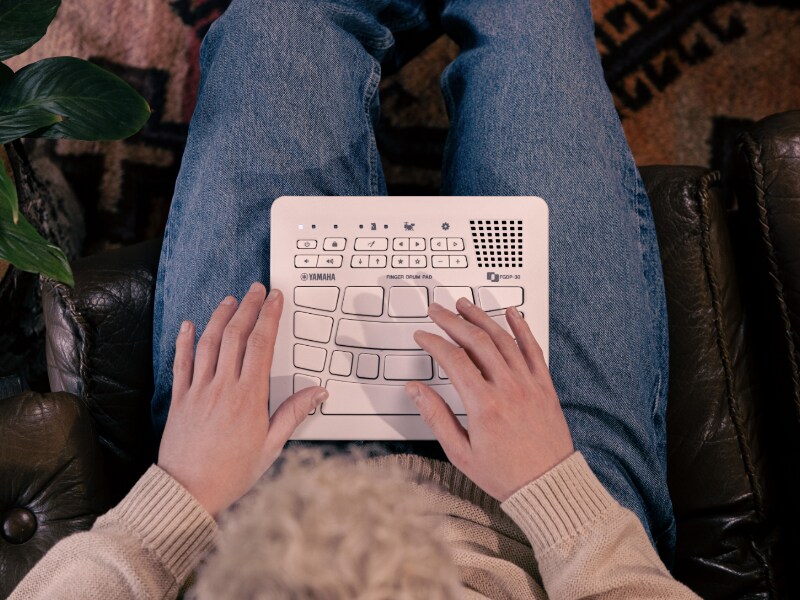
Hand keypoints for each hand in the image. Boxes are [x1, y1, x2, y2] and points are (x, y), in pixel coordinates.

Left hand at [158, 283, 327, 516]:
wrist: (188, 491)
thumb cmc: (232, 472)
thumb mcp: (271, 446)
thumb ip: (293, 413)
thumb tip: (318, 392)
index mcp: (249, 396)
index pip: (261, 345)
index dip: (269, 316)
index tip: (275, 299)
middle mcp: (223, 387)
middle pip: (236, 336)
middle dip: (248, 307)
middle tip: (256, 289)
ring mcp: (198, 390)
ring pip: (209, 343)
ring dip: (220, 317)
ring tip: (230, 300)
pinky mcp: (180, 399)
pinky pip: (181, 363)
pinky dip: (184, 341)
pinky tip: (189, 325)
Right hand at [407, 298, 573, 501]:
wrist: (548, 486)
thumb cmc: (505, 474)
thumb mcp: (460, 453)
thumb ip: (436, 416)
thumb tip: (415, 390)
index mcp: (484, 405)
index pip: (453, 359)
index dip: (434, 342)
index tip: (423, 336)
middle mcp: (508, 389)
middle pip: (476, 341)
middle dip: (452, 320)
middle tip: (438, 310)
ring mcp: (528, 384)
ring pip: (503, 339)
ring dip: (481, 318)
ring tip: (465, 305)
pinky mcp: (544, 385)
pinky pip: (533, 349)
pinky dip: (521, 327)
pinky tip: (511, 313)